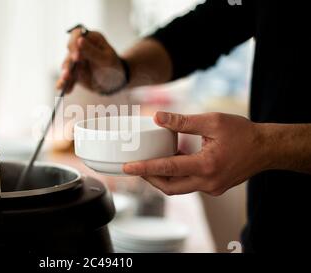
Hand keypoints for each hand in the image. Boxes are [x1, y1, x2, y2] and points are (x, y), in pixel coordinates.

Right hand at [56, 29, 125, 93]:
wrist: (114, 82)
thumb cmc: (113, 66)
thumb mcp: (106, 59)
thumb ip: (92, 51)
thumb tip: (79, 40)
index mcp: (91, 39)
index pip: (77, 34)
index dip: (74, 44)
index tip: (77, 57)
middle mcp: (81, 47)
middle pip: (69, 51)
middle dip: (68, 62)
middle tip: (68, 73)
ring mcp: (75, 60)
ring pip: (66, 65)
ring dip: (65, 74)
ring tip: (65, 82)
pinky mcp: (73, 72)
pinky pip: (67, 78)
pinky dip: (64, 84)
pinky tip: (64, 90)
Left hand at [123, 112, 269, 195]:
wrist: (267, 148)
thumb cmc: (243, 133)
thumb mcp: (212, 121)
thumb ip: (183, 121)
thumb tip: (157, 117)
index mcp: (206, 165)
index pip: (168, 169)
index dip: (145, 168)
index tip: (127, 168)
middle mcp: (208, 182)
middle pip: (169, 187)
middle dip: (149, 178)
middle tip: (135, 167)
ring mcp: (212, 188)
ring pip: (179, 188)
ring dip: (163, 178)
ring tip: (149, 164)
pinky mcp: (214, 187)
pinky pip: (190, 184)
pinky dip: (177, 176)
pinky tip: (171, 162)